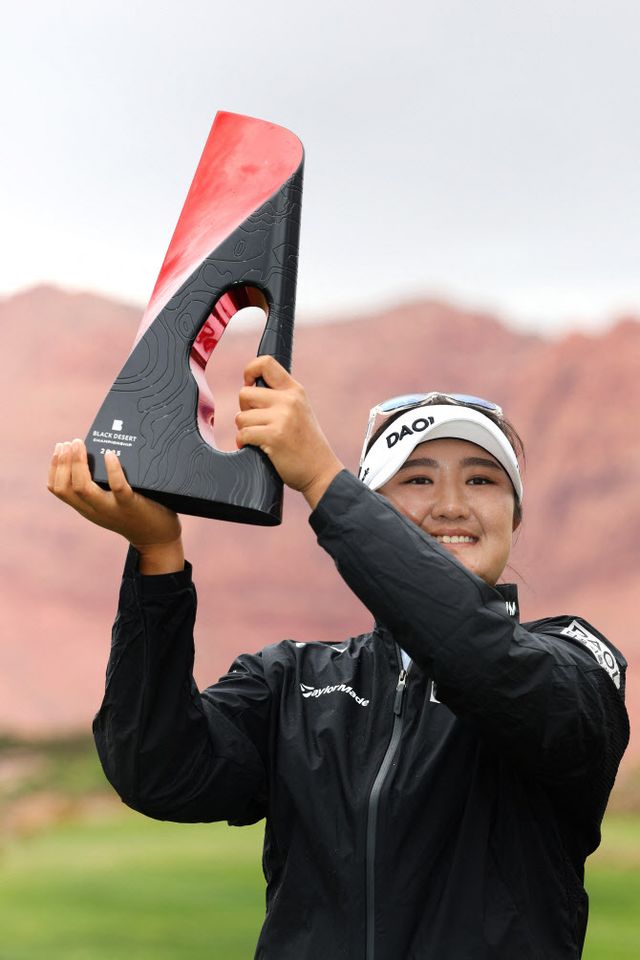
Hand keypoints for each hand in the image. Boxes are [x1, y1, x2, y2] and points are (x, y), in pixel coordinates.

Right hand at [47, 439, 183, 571]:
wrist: (157, 540)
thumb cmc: (135, 514)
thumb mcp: (110, 502)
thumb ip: (101, 486)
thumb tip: (98, 451)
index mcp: (86, 507)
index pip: (58, 489)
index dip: (54, 467)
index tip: (59, 449)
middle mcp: (94, 509)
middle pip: (65, 487)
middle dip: (62, 462)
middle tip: (69, 442)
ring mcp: (111, 509)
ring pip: (83, 488)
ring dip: (78, 463)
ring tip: (80, 444)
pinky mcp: (130, 505)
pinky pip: (118, 487)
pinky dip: (112, 469)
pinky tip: (110, 455)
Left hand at [235, 357, 343, 508]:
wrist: (320, 471)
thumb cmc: (305, 444)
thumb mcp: (299, 410)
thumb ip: (279, 396)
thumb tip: (247, 387)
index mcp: (295, 390)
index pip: (265, 363)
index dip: (249, 371)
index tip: (249, 385)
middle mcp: (289, 400)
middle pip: (245, 393)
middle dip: (245, 411)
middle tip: (259, 423)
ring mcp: (282, 418)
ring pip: (241, 417)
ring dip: (246, 430)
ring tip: (262, 438)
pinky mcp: (274, 436)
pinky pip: (243, 434)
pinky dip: (244, 443)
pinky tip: (257, 448)